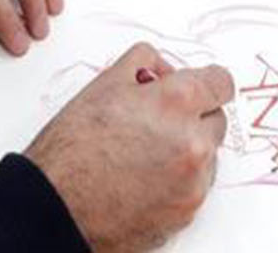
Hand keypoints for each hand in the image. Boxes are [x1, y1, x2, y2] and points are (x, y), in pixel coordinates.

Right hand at [25, 43, 234, 252]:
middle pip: (216, 120)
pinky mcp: (187, 211)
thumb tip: (160, 68)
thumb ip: (141, 64)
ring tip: (143, 155)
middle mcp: (194, 142)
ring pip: (207, 156)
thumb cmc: (71, 149)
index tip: (198, 87)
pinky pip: (195, 187)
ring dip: (187, 151)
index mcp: (176, 103)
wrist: (56, 206)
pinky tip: (144, 179)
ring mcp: (194, 181)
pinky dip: (178, 181)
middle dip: (193, 117)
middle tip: (156, 122)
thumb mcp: (102, 86)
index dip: (206, 82)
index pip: (221, 83)